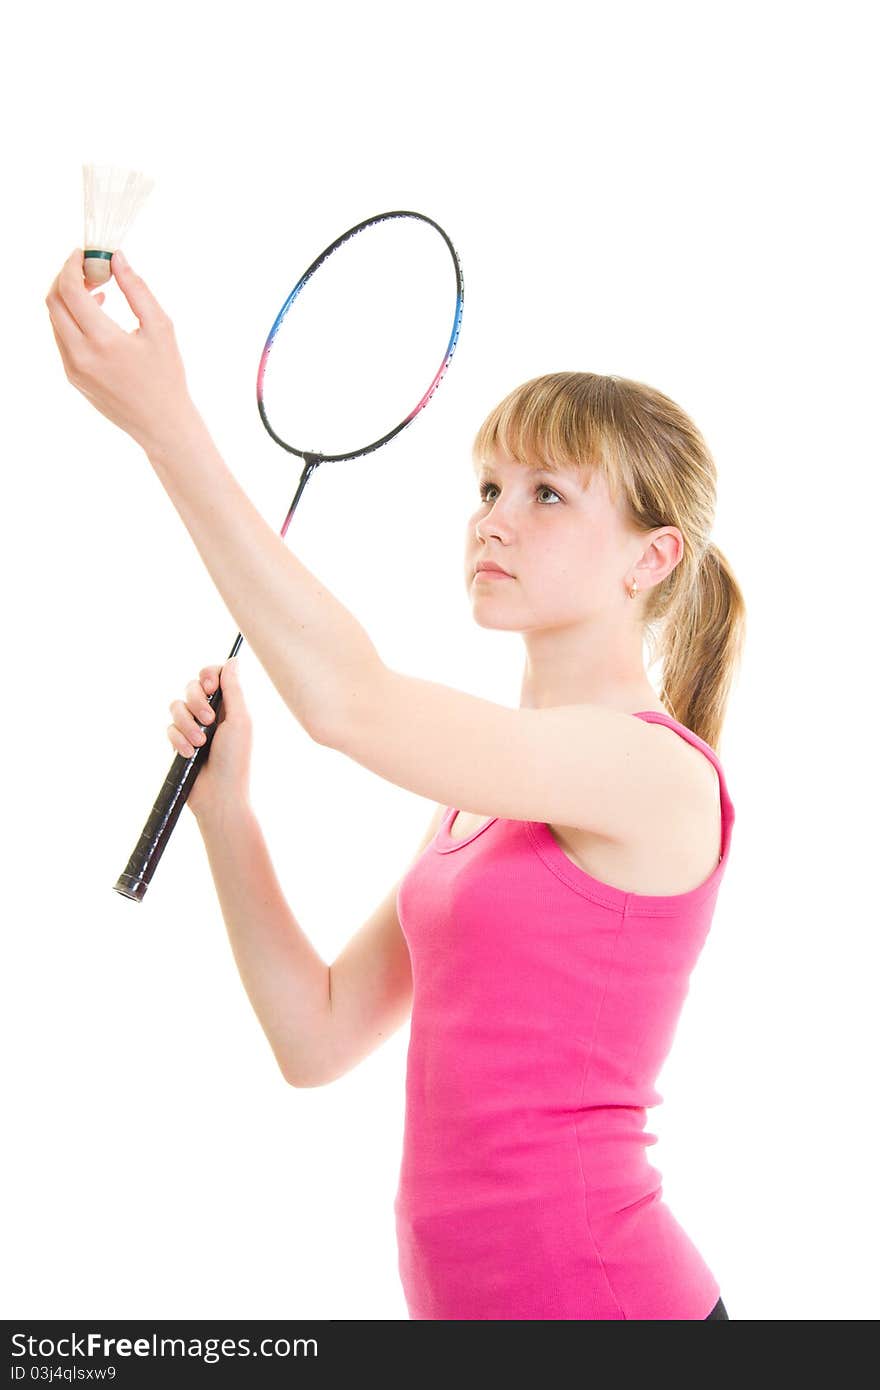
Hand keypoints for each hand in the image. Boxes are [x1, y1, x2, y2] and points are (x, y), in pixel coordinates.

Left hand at [44, 248, 196, 454]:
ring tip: (98, 291)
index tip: (86, 254)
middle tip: (91, 270)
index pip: (70, 290)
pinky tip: (97, 316)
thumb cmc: (167, 376)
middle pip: (53, 302)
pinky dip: (73, 319)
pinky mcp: (73, 377)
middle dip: (67, 277)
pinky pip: (62, 338)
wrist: (162, 424)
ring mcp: (73, 368)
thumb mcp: (160, 328)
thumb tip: (116, 258)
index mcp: (103, 341)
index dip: (73, 265)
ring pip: (55, 320)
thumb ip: (137, 289)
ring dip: (69, 298)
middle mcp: (80, 355)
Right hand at [167, 658, 252, 819]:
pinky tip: (190, 754)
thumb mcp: (239, 721)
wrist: (218, 796)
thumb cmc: (235, 760)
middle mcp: (211, 713)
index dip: (207, 676)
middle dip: (196, 703)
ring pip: (176, 706)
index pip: (213, 676)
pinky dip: (178, 740)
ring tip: (199, 744)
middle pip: (191, 687)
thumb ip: (234, 690)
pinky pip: (169, 728)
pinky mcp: (179, 742)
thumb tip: (233, 660)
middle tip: (209, 722)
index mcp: (230, 706)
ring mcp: (193, 727)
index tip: (210, 687)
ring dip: (186, 724)